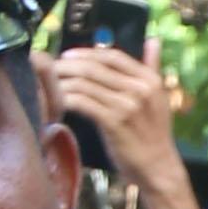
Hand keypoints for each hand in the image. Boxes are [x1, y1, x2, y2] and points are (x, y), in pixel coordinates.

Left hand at [45, 39, 191, 206]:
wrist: (158, 168)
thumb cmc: (154, 134)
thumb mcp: (158, 98)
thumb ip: (152, 68)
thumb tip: (153, 40)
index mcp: (150, 80)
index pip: (112, 56)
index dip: (86, 53)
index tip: (67, 56)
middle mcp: (140, 90)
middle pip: (94, 67)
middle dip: (67, 65)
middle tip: (50, 69)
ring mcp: (127, 106)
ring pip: (85, 84)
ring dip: (62, 82)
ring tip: (48, 85)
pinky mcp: (114, 123)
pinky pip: (83, 102)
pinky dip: (66, 99)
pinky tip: (57, 102)